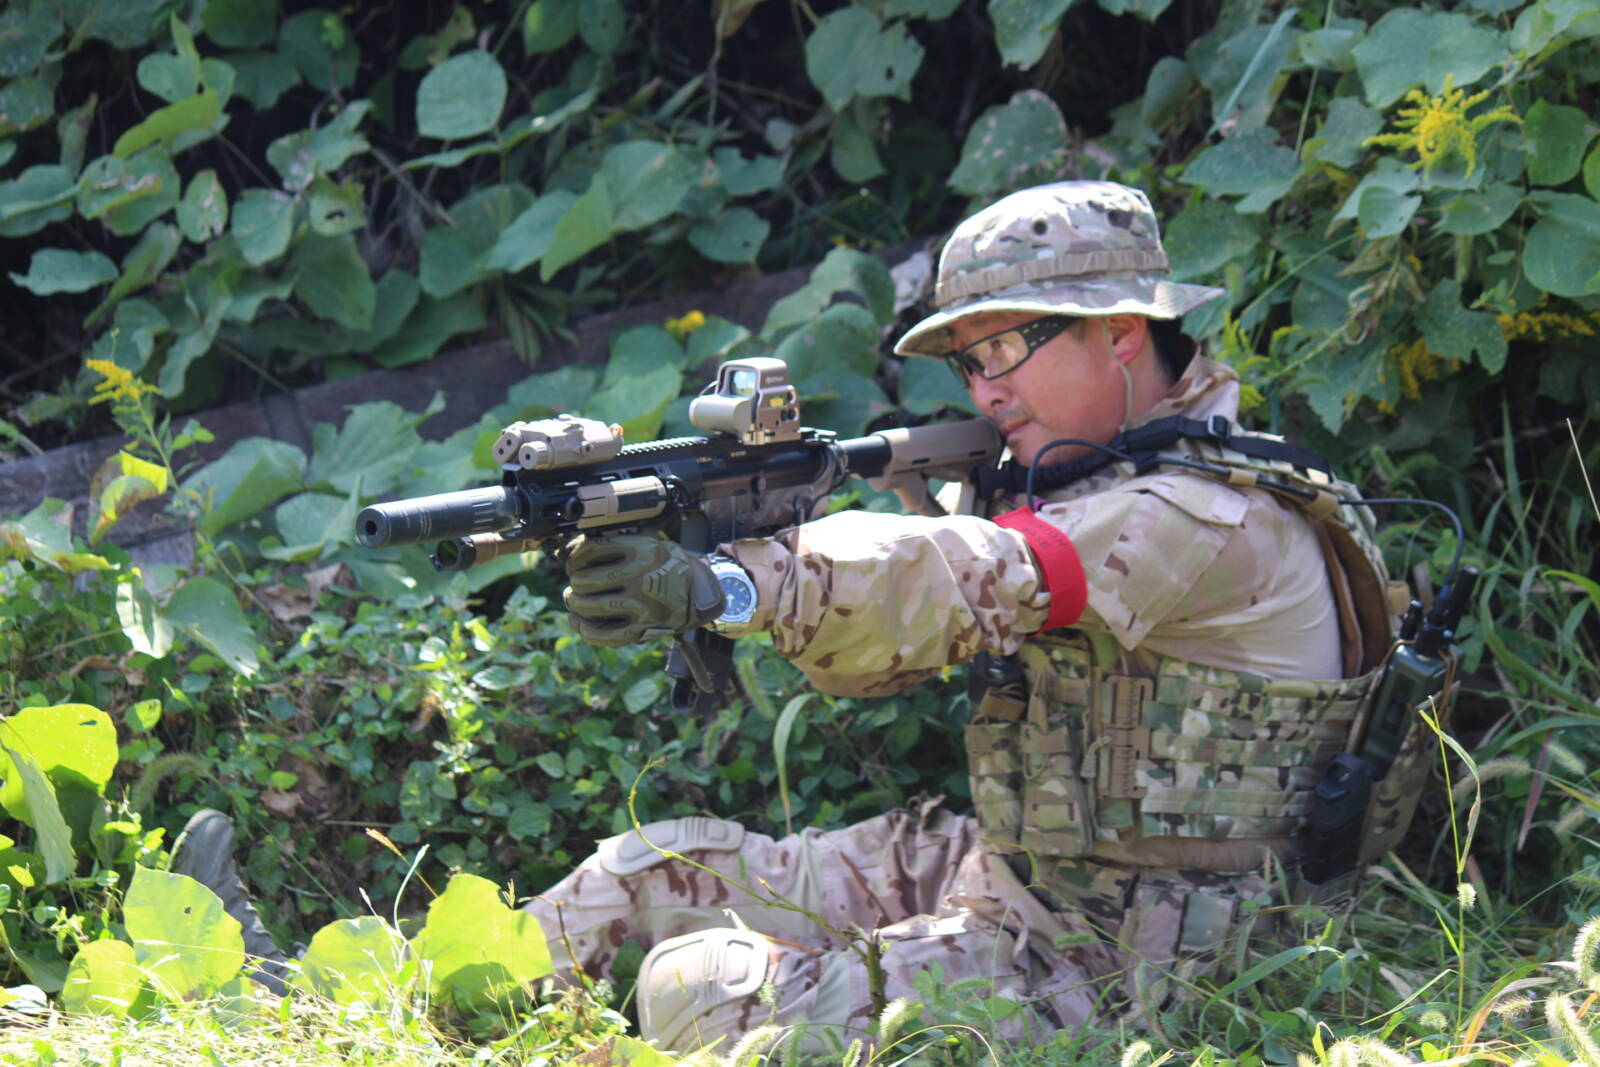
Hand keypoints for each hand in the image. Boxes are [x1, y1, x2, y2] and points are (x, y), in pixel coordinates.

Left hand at [561, 534, 724, 646]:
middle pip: (586, 580)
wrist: (698, 591)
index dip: (574, 556)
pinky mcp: (643, 628)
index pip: (591, 550)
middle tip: (578, 583)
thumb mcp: (643, 543)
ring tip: (575, 600)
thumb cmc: (662, 564)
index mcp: (641, 550)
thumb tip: (561, 552)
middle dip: (575, 582)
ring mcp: (642, 604)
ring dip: (575, 604)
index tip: (575, 561)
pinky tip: (579, 621)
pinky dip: (586, 630)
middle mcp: (641, 576)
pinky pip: (606, 634)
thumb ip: (607, 543)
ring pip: (591, 607)